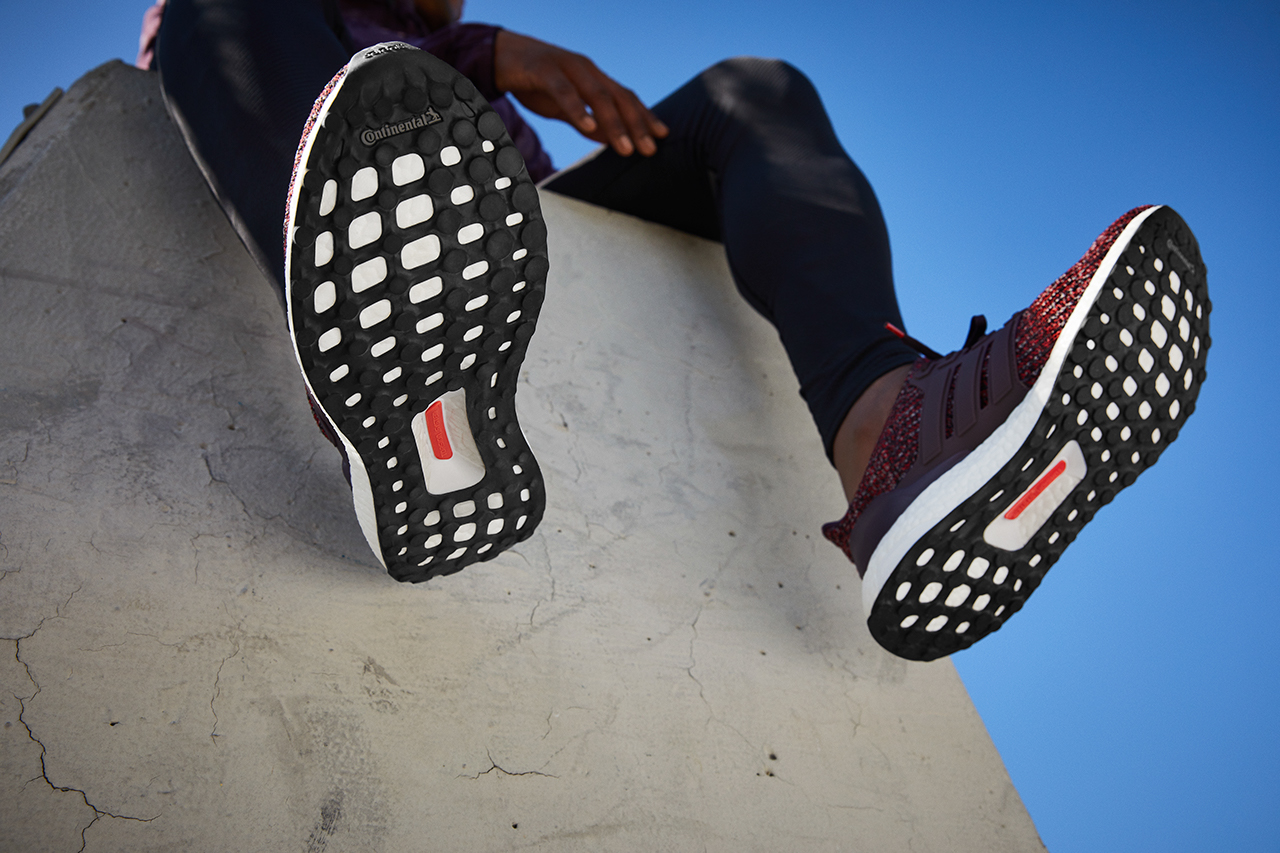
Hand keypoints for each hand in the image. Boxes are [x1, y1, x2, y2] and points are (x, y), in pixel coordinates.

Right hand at [493, 30, 668, 156]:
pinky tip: (588, 126)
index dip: (644, 117)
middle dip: (636, 124)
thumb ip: (586, 122)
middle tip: (649, 149)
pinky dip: (578, 109)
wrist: (500, 56)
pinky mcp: (545, 70)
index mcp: (593, 78)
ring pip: (597, 95)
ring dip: (613, 122)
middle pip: (618, 97)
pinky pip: (564, 91)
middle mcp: (586, 70)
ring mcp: (567, 67)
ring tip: (625, 147)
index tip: (661, 137)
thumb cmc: (535, 82)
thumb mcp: (564, 107)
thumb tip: (609, 139)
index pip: (626, 98)